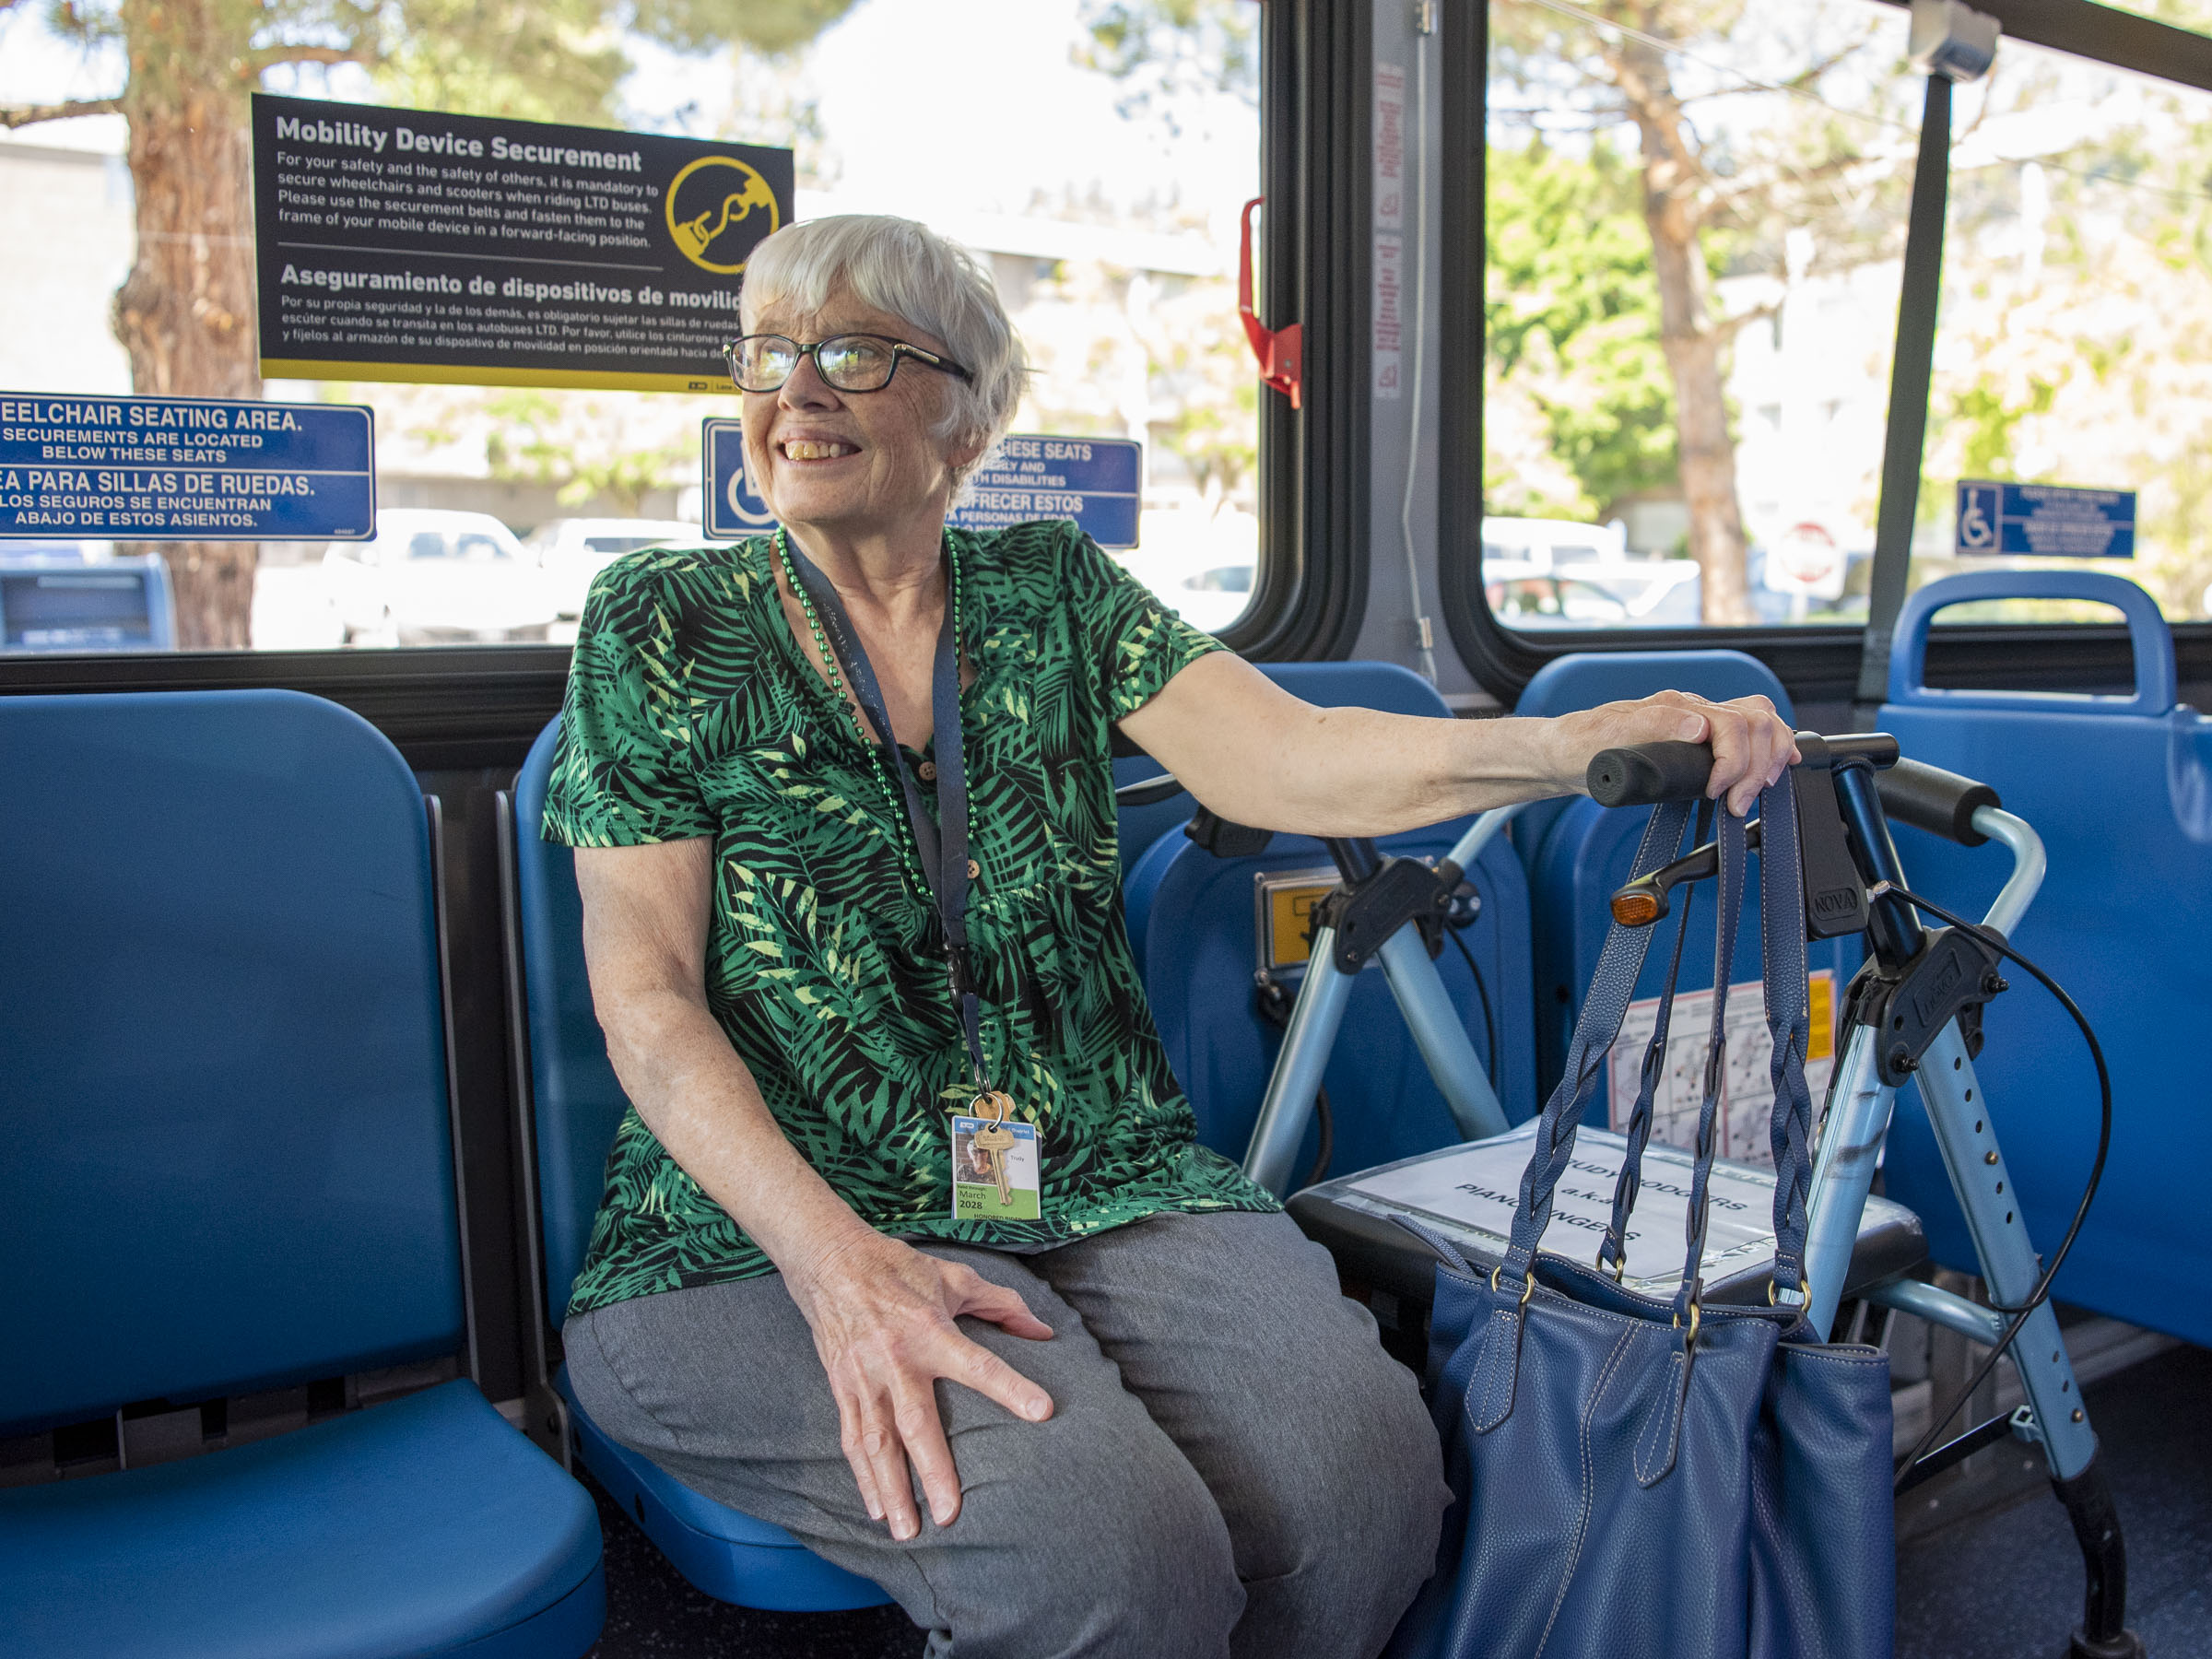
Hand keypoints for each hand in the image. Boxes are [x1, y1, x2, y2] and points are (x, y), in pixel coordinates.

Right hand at [784, 1228, 1054, 1539]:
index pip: (977, 1363)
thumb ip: (1002, 1305)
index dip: (1009, 1387)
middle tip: (951, 1514)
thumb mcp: (955, 1277)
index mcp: (929, 1329)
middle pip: (916, 1424)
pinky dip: (863, 1477)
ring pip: (877, 1443)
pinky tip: (875, 1508)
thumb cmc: (897, 1268)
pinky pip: (852, 1439)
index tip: (1042, 1411)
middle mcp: (895, 1360)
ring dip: (891, 1489)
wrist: (829, 1260)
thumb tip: (1043, 1333)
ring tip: (907, 1531)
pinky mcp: (841, 1388)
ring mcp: (863, 1378)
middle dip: (933, 1472)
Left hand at [1552, 690, 1799, 815]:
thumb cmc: (1581, 746)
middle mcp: (1693, 709)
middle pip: (1756, 721)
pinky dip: (1772, 746)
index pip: (1732, 722)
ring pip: (1761, 720)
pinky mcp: (1702, 738)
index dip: (1734, 762)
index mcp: (1675, 707)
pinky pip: (1751, 730)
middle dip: (1756, 766)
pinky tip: (1777, 766)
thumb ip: (1649, 726)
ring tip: (1755, 791)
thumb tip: (1698, 725)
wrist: (1567, 753)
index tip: (1719, 794)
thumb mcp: (1606, 738)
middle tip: (1737, 804)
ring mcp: (1701, 720)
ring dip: (1770, 757)